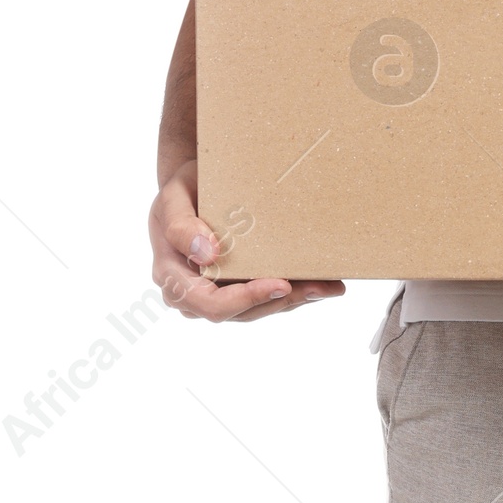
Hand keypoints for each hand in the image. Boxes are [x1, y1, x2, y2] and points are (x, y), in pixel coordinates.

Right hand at [149, 159, 344, 323]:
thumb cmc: (181, 192)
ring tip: (329, 286)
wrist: (191, 189)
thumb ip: (181, 227)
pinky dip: (294, 292)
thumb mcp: (173, 199)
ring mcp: (216, 295)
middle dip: (281, 301)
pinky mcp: (236, 289)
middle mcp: (193, 295)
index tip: (280, 283)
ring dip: (295, 300)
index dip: (247, 299)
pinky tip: (323, 285)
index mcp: (173, 277)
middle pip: (241, 313)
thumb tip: (208, 255)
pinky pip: (265, 299)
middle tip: (319, 286)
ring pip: (258, 310)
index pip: (210, 303)